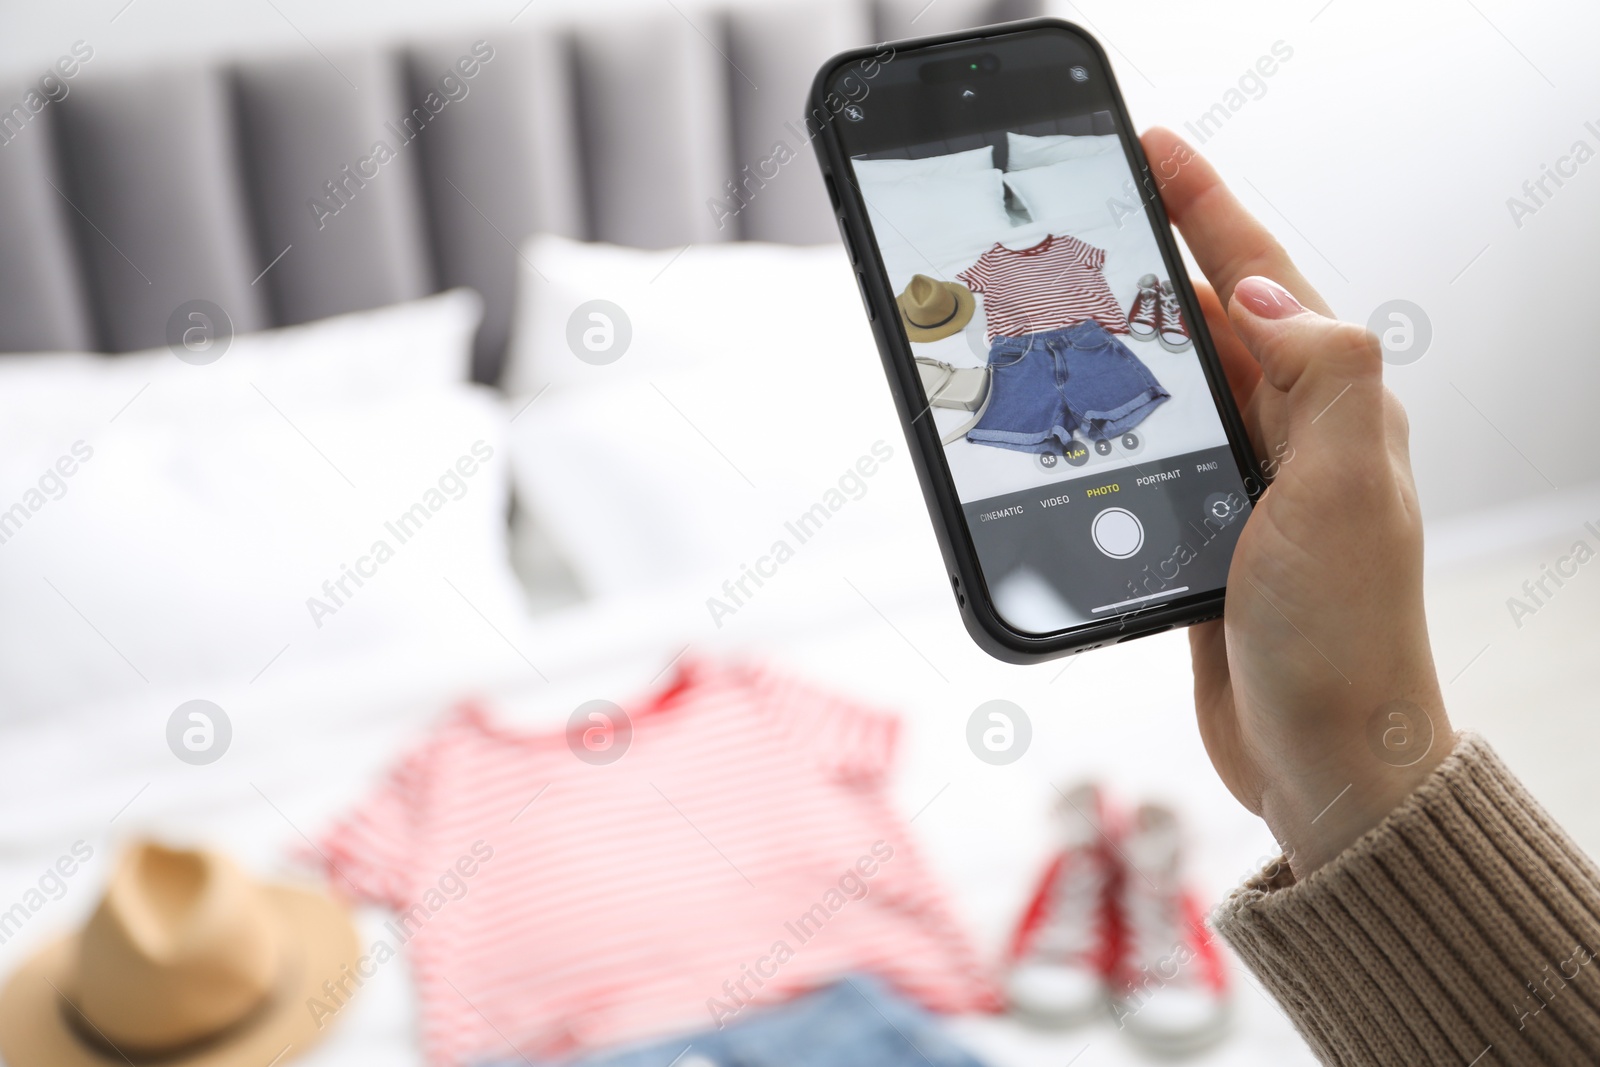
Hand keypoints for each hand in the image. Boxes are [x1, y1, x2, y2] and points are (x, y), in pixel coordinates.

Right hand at [1141, 128, 1452, 878]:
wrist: (1322, 757)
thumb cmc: (1342, 636)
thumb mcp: (1347, 491)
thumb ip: (1320, 375)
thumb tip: (1255, 293)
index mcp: (1333, 404)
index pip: (1260, 276)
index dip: (1206, 207)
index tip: (1151, 149)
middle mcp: (1291, 432)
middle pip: (1207, 318)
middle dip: (1150, 258)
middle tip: (1081, 216)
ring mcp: (1245, 482)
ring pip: (1170, 384)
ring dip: (1117, 339)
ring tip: (1052, 303)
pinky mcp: (1204, 531)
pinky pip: (1151, 450)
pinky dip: (1108, 420)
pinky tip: (1066, 410)